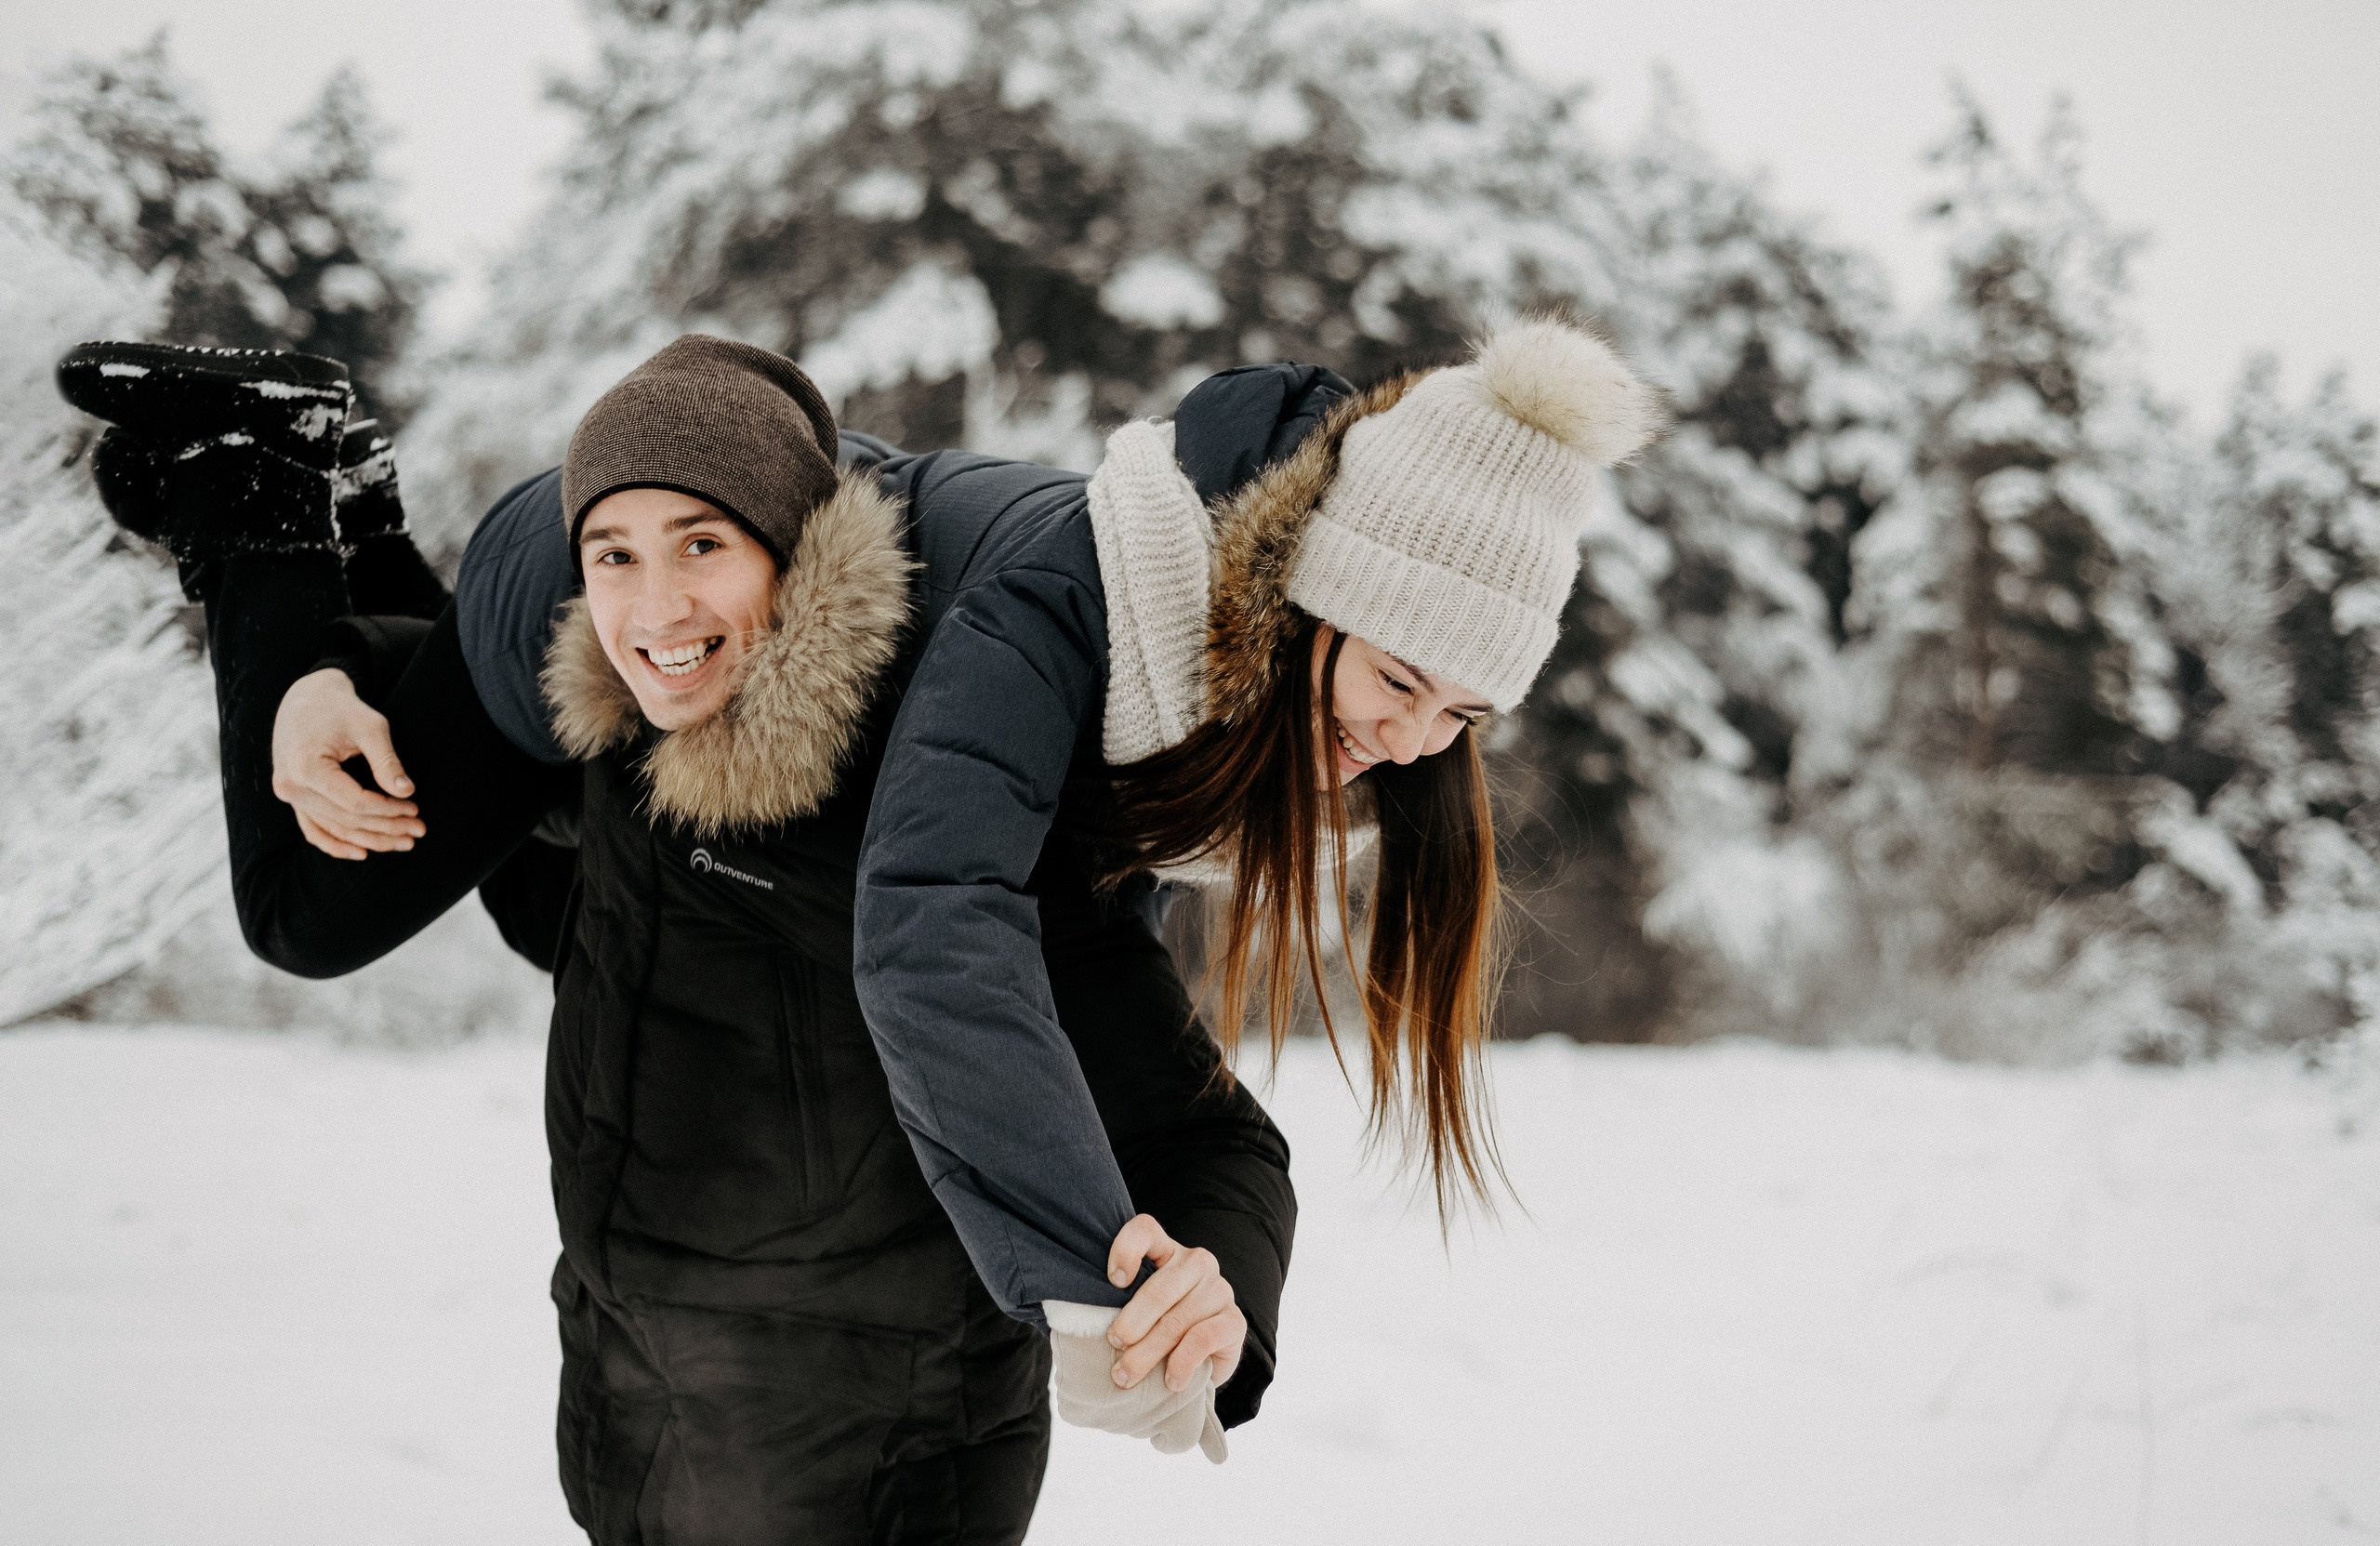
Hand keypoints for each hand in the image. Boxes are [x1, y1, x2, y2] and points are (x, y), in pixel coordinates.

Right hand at [270, 668, 425, 859]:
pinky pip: (312, 828)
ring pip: (333, 829)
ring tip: (404, 842)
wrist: (306, 698)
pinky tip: (362, 852)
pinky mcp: (292, 796)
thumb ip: (387, 761)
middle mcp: (291, 786)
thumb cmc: (341, 708)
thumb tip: (407, 792)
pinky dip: (335, 844)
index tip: (415, 809)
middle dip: (386, 828)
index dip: (388, 810)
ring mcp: (288, 794)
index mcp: (306, 767)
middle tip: (419, 831)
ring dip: (369, 840)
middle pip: (346, 820)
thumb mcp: (370, 726)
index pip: (354, 803)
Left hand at [1105, 1214, 1245, 1394]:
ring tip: (1127, 1376)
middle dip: (1130, 1324)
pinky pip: (1203, 1339)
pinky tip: (1170, 1381)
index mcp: (1167, 1250)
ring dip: (1148, 1353)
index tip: (1112, 1281)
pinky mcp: (1235, 1321)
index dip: (1126, 1249)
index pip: (1145, 1230)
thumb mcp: (1136, 1312)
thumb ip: (1117, 1305)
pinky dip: (1181, 1363)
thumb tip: (1078, 1320)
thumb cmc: (1158, 1330)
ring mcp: (1219, 1290)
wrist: (1203, 1360)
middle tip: (1113, 1346)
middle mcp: (1196, 1262)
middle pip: (1158, 1288)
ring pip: (1177, 1320)